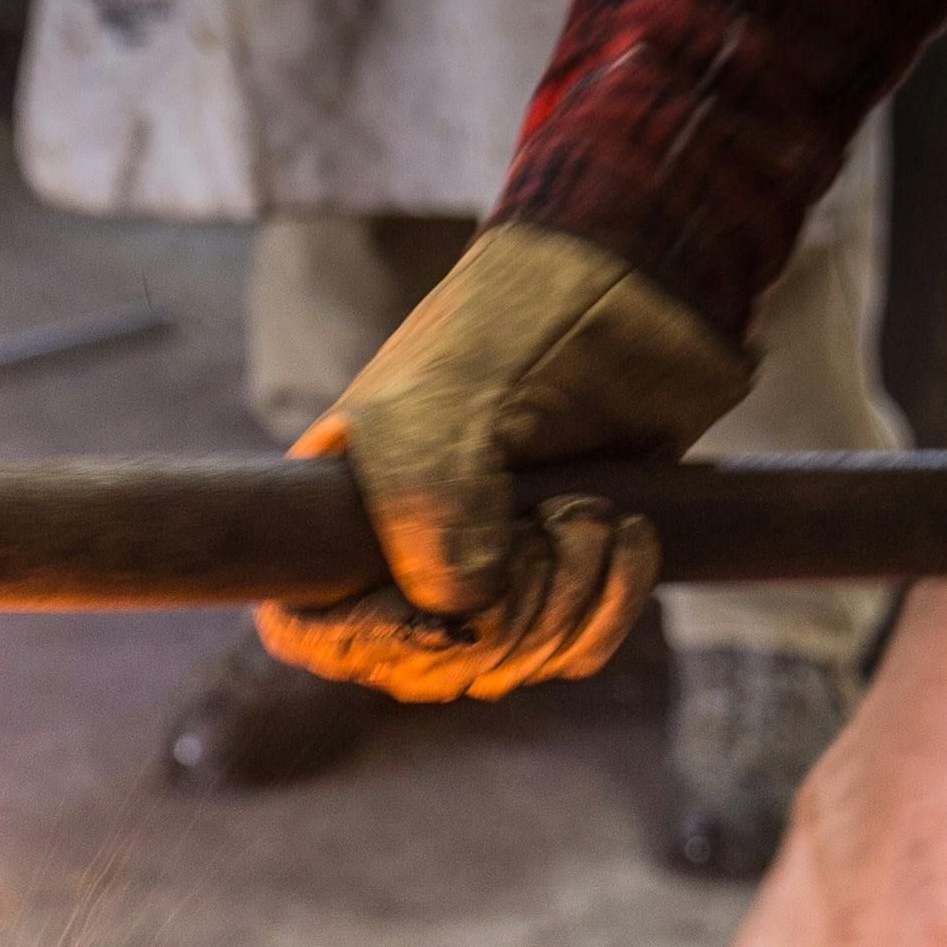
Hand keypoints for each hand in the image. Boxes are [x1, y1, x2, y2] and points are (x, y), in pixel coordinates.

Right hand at [256, 222, 752, 699]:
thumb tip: (461, 618)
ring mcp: (489, 569)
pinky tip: (626, 532)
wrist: (638, 281)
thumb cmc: (515, 324)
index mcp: (340, 509)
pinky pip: (575, 649)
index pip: (308, 629)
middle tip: (539, 534)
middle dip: (495, 623)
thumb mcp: (444, 405)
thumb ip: (427, 509)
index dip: (364, 644)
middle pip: (424, 664)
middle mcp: (406, 552)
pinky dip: (610, 606)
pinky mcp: (565, 574)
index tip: (431, 616)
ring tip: (589, 512)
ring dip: (565, 602)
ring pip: (509, 662)